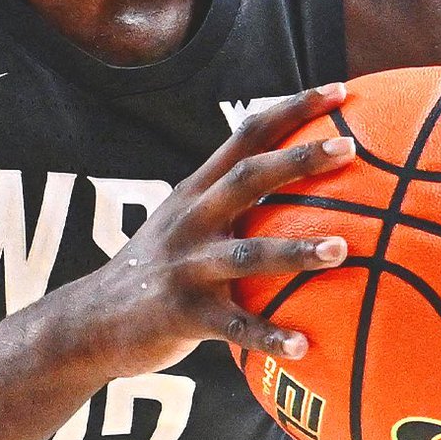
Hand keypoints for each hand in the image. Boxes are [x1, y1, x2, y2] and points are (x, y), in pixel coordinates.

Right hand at [81, 84, 354, 374]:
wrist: (89, 322)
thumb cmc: (156, 273)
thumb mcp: (183, 226)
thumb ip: (230, 207)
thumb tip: (300, 197)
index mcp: (196, 193)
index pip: (246, 136)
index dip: (292, 109)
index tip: (339, 91)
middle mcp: (191, 220)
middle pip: (248, 178)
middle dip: (298, 160)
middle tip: (350, 149)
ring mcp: (187, 267)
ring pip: (247, 255)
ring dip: (296, 252)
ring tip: (342, 250)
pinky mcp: (184, 315)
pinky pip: (235, 329)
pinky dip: (269, 338)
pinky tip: (305, 349)